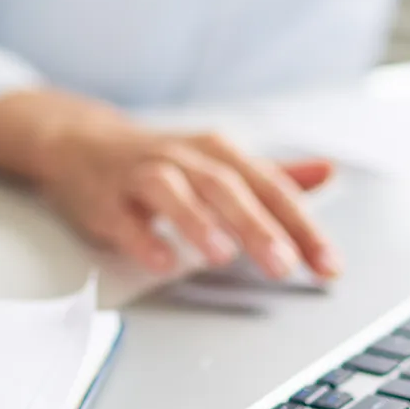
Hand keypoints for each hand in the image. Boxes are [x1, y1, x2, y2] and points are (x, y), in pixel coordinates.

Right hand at [0, 90, 339, 279]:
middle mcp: (182, 158)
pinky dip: (142, 238)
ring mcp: (140, 176)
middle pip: (224, 187)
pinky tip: (161, 260)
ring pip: (171, 191)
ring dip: (197, 221)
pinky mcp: (104, 199)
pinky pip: (123, 218)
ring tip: (223, 256)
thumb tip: (328, 172)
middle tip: (284, 265)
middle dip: (256, 226)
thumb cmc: (161, 160)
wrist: (81, 143)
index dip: (301, 226)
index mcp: (218, 152)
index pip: (269, 187)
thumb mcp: (220, 162)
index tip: (328, 264)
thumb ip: (272, 174)